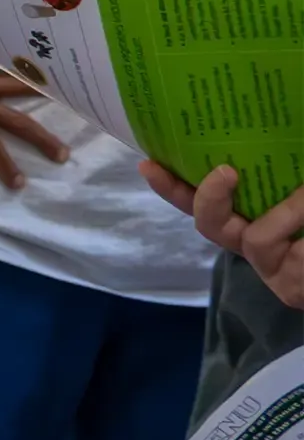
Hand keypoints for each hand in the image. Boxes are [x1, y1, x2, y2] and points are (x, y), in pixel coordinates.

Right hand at [150, 161, 303, 308]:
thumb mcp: (295, 189)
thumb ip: (279, 179)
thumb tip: (257, 152)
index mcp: (255, 219)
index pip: (205, 205)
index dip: (175, 188)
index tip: (149, 166)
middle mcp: (255, 246)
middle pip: (210, 226)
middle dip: (209, 198)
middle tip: (225, 171)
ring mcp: (273, 271)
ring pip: (255, 239)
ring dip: (290, 209)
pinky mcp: (290, 287)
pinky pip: (283, 246)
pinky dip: (298, 218)